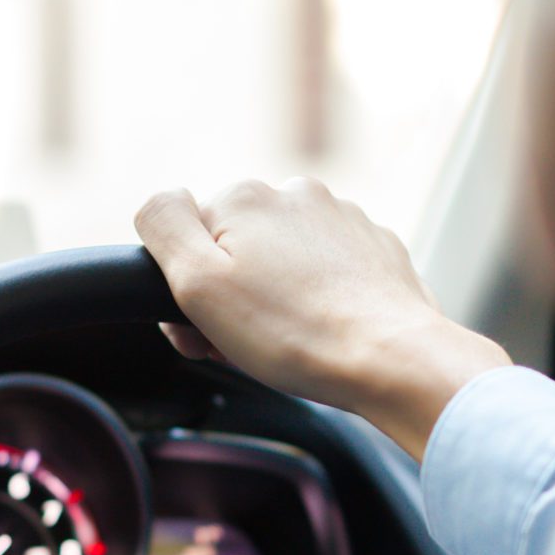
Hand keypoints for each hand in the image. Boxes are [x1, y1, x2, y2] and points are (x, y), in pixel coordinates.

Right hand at [135, 178, 509, 459]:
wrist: (394, 360)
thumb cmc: (294, 334)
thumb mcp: (199, 284)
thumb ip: (163, 226)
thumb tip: (160, 201)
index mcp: (245, 197)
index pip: (186, 241)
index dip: (188, 293)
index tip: (207, 331)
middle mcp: (296, 194)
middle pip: (237, 249)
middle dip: (232, 297)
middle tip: (246, 346)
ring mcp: (343, 219)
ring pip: (284, 261)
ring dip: (275, 299)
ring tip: (291, 343)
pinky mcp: (376, 248)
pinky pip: (328, 272)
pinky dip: (320, 299)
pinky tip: (326, 333)